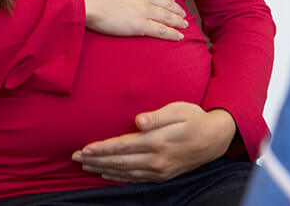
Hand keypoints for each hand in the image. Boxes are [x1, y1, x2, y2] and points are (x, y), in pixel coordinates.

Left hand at [72, 102, 236, 182]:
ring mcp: (159, 171)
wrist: (214, 140)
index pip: (123, 146)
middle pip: (120, 162)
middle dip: (96, 159)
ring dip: (103, 169)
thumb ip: (158, 116)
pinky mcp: (161, 176)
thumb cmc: (194, 119)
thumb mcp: (179, 110)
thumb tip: (138, 120)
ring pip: (125, 173)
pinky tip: (107, 173)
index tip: (84, 148)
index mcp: (158, 141)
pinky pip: (134, 179)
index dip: (102, 148)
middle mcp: (156, 160)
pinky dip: (118, 177)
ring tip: (85, 166)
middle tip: (75, 157)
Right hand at [77, 0, 187, 39]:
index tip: (172, 1)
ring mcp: (143, 10)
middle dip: (176, 10)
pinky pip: (160, 30)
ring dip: (178, 22)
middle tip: (183, 15)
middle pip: (166, 4)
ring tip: (185, 26)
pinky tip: (179, 37)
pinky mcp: (139, 25)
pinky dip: (172, 34)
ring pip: (166, 17)